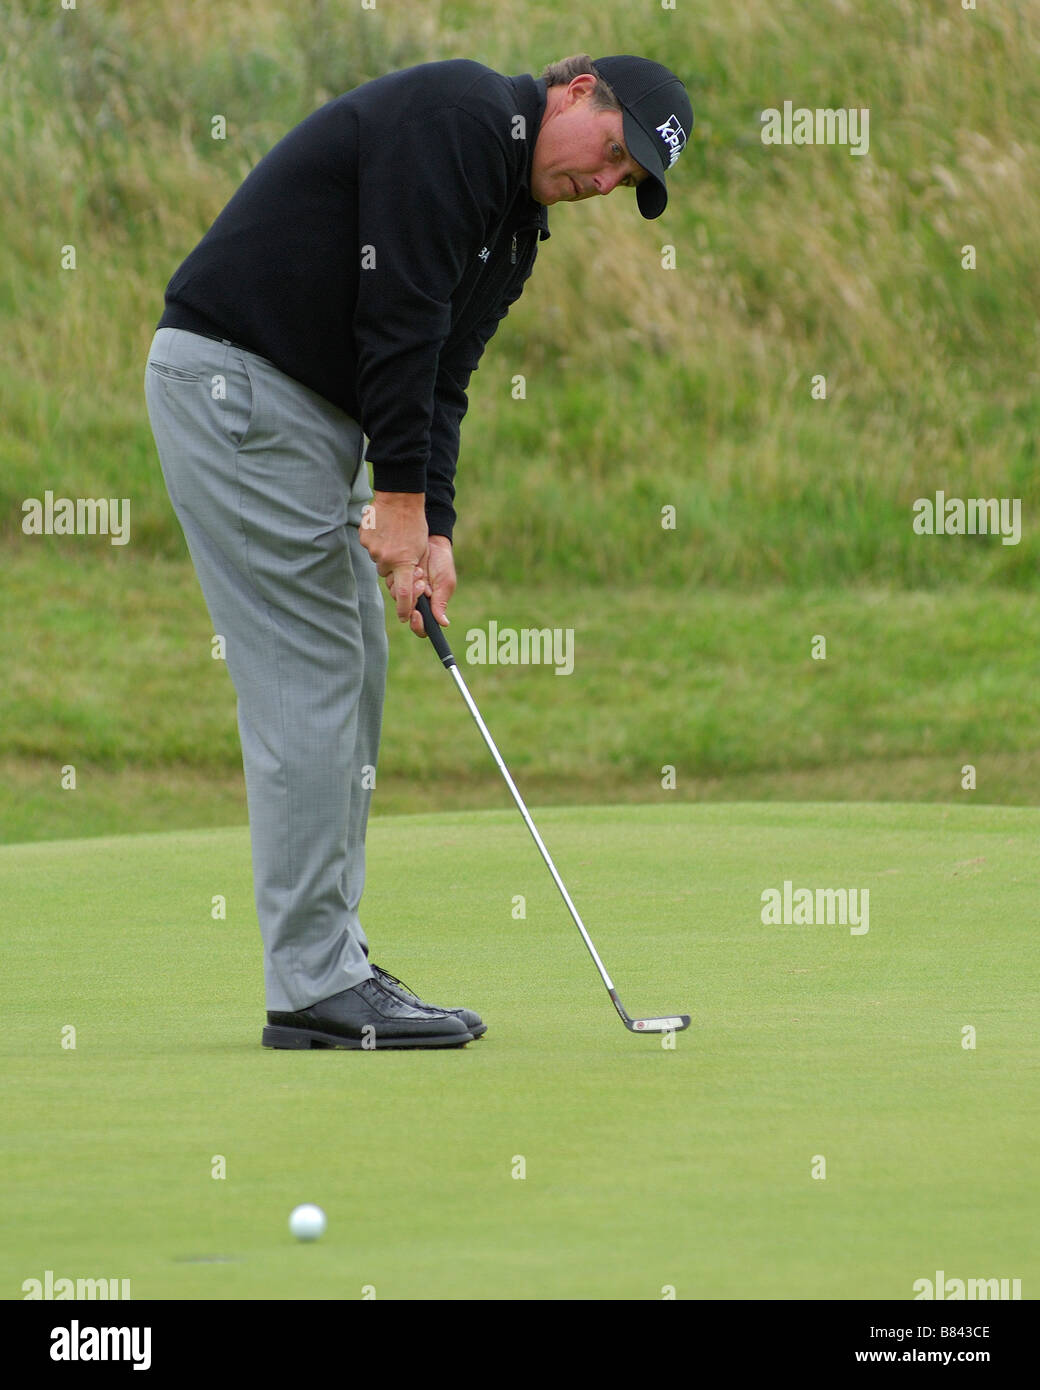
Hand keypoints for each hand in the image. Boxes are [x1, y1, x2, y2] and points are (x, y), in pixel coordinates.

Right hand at [359, 491, 427, 622]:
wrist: (400, 498)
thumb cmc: (416, 524)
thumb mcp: (422, 550)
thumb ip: (415, 570)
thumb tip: (410, 589)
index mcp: (404, 562)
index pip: (403, 593)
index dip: (404, 608)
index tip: (405, 617)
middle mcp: (386, 559)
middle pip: (388, 576)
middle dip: (395, 569)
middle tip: (402, 552)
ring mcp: (373, 549)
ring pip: (379, 562)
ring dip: (387, 555)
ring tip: (395, 537)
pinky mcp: (364, 539)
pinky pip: (370, 549)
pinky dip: (378, 544)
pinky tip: (385, 531)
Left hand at [387, 534, 455, 636]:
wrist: (431, 540)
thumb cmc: (442, 563)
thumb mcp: (445, 582)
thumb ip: (440, 602)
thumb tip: (444, 623)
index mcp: (428, 606)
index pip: (420, 626)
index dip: (417, 625)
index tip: (416, 615)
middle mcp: (414, 600)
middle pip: (405, 611)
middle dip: (413, 598)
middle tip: (422, 583)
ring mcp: (403, 588)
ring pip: (396, 597)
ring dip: (408, 585)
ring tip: (420, 571)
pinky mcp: (395, 576)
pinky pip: (391, 582)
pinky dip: (399, 575)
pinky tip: (412, 566)